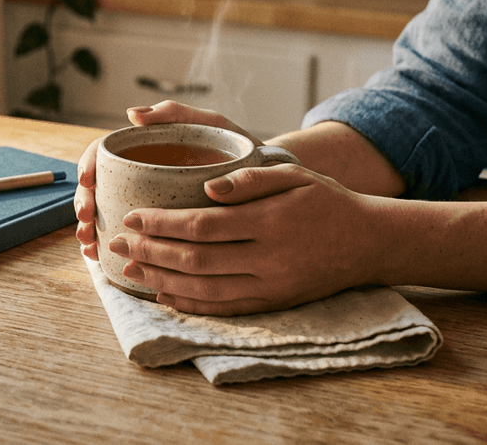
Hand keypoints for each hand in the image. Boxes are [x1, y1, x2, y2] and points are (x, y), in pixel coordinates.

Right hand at [74, 100, 261, 261]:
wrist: (271, 184)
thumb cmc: (238, 149)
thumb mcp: (210, 125)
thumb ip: (176, 114)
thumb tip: (133, 114)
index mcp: (145, 151)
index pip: (104, 155)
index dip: (88, 167)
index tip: (87, 182)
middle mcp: (139, 178)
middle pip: (98, 189)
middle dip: (86, 206)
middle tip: (87, 223)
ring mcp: (147, 205)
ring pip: (107, 217)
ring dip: (92, 231)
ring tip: (91, 246)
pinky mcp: (160, 231)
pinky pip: (130, 240)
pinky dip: (113, 251)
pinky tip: (104, 262)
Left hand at [108, 163, 385, 315]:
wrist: (369, 242)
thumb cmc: (326, 201)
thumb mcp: (294, 175)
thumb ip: (250, 179)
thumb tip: (206, 186)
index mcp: (269, 222)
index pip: (201, 225)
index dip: (161, 224)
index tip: (132, 217)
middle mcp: (268, 259)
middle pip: (195, 260)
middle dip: (150, 252)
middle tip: (117, 244)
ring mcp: (270, 287)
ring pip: (204, 289)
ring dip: (161, 281)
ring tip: (129, 270)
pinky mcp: (273, 304)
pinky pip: (224, 309)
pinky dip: (190, 305)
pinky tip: (163, 295)